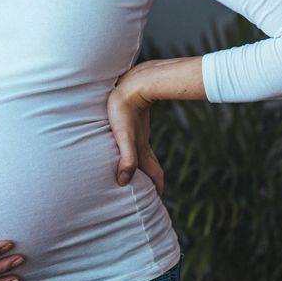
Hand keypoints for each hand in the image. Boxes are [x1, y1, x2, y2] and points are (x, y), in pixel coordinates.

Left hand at [108, 62, 165, 196]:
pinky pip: (137, 142)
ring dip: (144, 166)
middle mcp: (143, 142)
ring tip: (137, 174)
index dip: (157, 188)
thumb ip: (127, 159)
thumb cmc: (124, 108)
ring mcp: (139, 132)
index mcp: (142, 149)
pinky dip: (136, 152)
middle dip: (152, 180)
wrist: (134, 81)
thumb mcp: (123, 136)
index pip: (155, 173)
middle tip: (151, 193)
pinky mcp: (133, 122)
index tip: (158, 199)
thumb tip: (124, 182)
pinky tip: (128, 147)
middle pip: (152, 166)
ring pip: (144, 153)